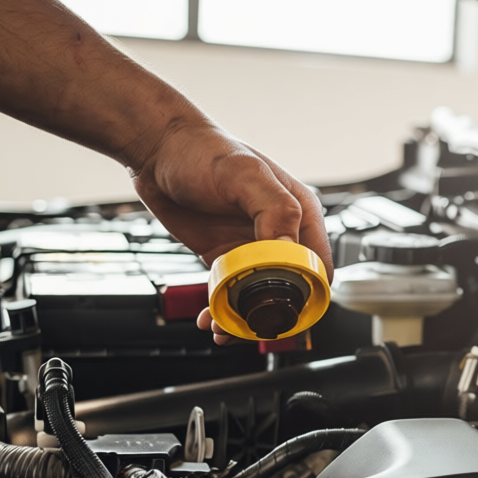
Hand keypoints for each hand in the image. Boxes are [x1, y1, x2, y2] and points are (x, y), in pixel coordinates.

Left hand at [130, 120, 333, 343]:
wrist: (158, 150)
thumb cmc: (203, 150)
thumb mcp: (244, 175)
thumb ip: (275, 210)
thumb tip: (290, 250)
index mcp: (299, 212)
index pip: (319, 265)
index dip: (307, 292)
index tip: (284, 308)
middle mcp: (281, 232)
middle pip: (291, 288)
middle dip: (273, 313)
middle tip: (250, 325)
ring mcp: (253, 247)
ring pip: (261, 296)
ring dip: (245, 318)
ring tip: (224, 327)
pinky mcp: (227, 256)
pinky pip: (234, 292)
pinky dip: (225, 310)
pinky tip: (211, 317)